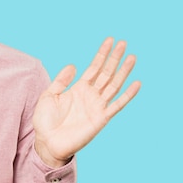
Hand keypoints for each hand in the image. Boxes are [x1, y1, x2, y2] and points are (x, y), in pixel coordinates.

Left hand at [33, 38, 140, 167]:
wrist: (47, 142)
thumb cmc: (45, 121)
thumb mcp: (49, 96)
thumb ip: (61, 80)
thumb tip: (74, 65)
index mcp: (78, 88)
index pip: (94, 67)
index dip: (102, 54)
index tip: (109, 40)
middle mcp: (90, 95)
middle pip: (106, 73)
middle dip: (115, 58)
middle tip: (124, 43)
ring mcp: (97, 106)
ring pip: (114, 85)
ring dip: (123, 72)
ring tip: (132, 57)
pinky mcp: (101, 118)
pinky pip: (117, 105)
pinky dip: (128, 95)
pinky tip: (136, 83)